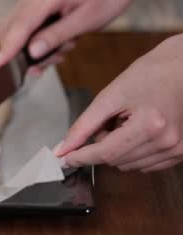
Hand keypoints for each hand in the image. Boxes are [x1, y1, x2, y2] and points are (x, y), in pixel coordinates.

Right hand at [0, 0, 145, 73]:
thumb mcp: (87, 20)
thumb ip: (57, 35)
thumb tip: (32, 52)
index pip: (19, 27)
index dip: (8, 48)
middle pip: (9, 29)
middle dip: (22, 52)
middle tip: (48, 64)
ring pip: (15, 31)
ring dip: (32, 49)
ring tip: (62, 51)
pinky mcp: (35, 6)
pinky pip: (25, 29)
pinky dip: (36, 43)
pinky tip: (58, 47)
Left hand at [56, 34, 182, 171]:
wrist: (181, 68)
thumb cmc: (148, 75)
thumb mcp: (110, 96)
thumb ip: (84, 125)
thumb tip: (63, 148)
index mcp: (149, 126)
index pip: (105, 153)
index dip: (81, 157)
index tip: (63, 158)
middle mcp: (166, 142)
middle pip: (116, 161)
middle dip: (101, 146)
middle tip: (108, 121)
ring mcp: (177, 149)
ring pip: (129, 165)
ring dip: (117, 150)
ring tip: (126, 123)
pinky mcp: (181, 152)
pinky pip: (145, 165)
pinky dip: (133, 153)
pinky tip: (137, 132)